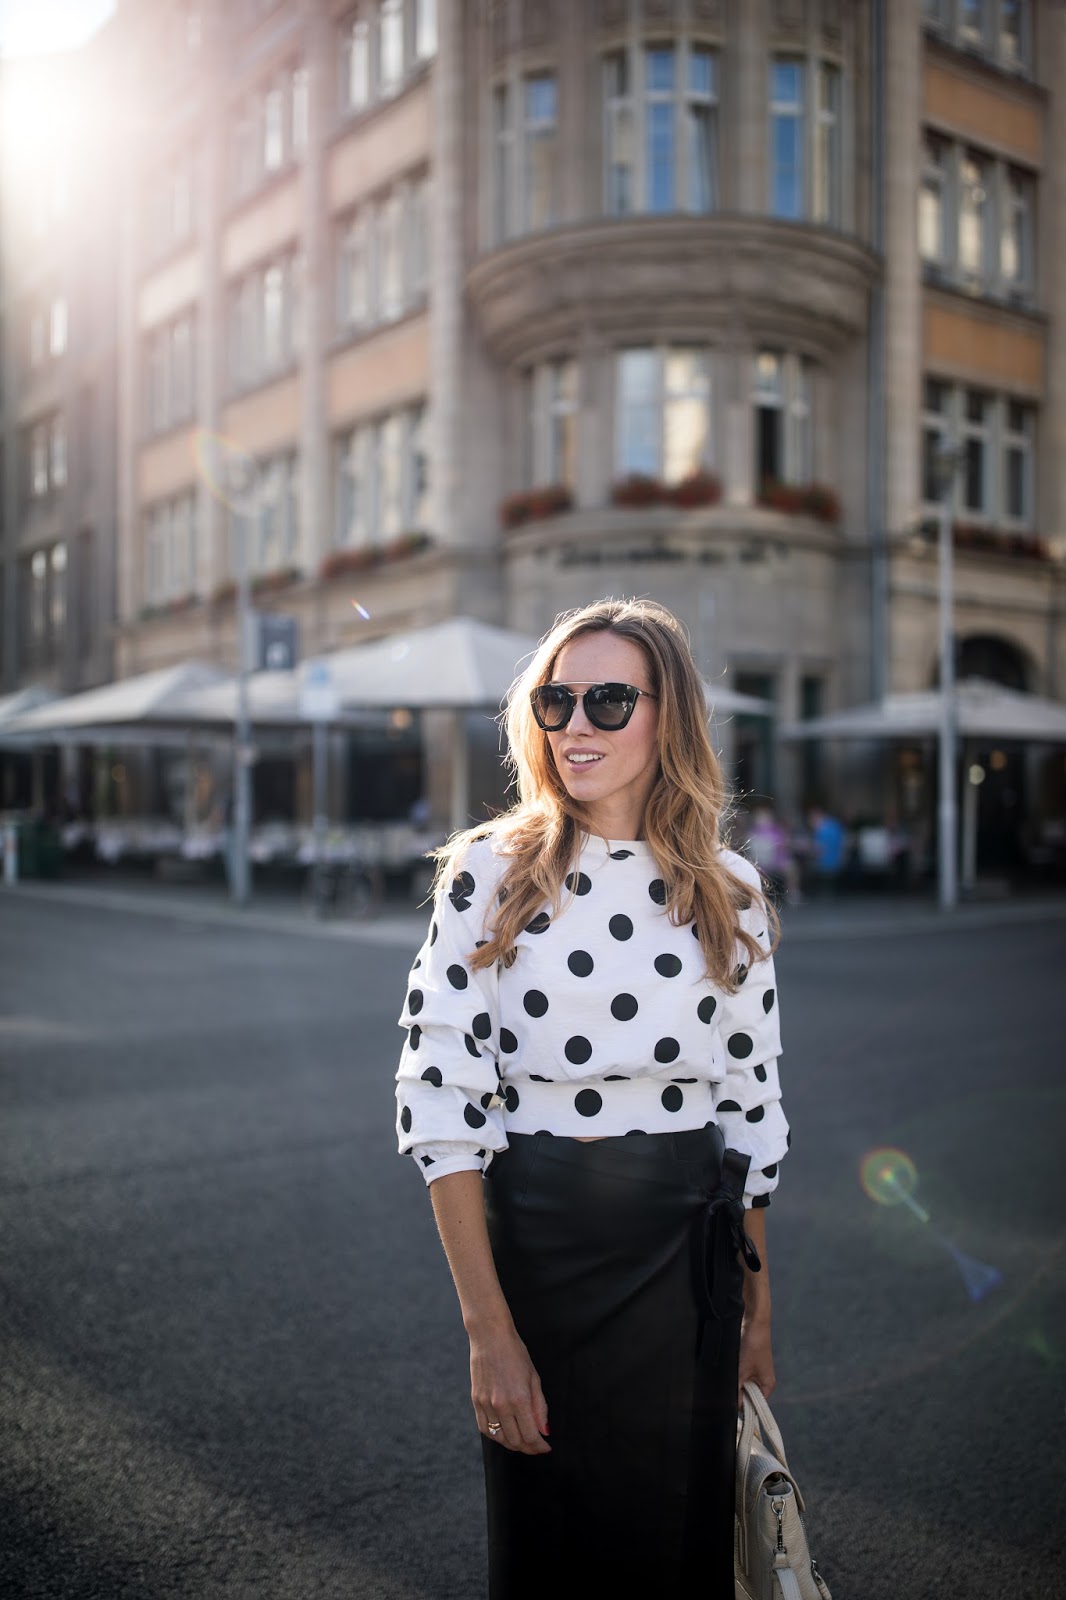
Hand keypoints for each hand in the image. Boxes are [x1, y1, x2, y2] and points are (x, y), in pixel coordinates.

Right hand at [470, 1325, 550, 1454]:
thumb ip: (539, 1407)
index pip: (530, 1436)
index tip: (545, 1447)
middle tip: (536, 1446)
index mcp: (519, 1399)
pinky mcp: (476, 1401)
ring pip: (499, 1438)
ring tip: (522, 1441)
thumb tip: (544, 1431)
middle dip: (528, 1448)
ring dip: (512, 1444)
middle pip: (515, 1441)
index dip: (539, 1446)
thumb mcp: (534, 1377)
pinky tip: (504, 1433)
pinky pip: (484, 1428)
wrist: (490, 1336)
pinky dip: (495, 1436)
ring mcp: (486, 1404)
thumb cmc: (515, 1353)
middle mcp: (501, 1405)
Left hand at [738, 1312, 774, 1405]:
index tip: (731, 1407)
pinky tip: (732, 1368)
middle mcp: (764, 1381)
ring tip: (732, 1373)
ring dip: (735, 1383)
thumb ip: (736, 1391)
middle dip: (738, 1393)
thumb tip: (731, 1407)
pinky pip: (741, 1376)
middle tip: (730, 1386)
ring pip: (742, 1386)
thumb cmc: (752, 1346)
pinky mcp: (749, 1365)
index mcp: (767, 1386)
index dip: (744, 1408)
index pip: (755, 1406)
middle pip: (748, 1397)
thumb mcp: (741, 1371)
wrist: (752, 1322)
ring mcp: (756, 1373)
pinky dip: (735, 1374)